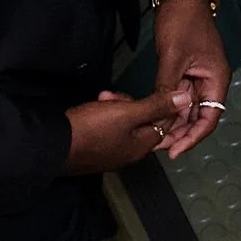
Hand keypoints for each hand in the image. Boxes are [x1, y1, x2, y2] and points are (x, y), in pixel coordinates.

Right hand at [65, 85, 186, 171]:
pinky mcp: (99, 150)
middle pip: (146, 122)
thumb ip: (157, 105)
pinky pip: (112, 129)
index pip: (167, 123)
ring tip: (103, 97)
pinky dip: (107, 114)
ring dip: (119, 106)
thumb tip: (186, 99)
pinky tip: (96, 105)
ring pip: (127, 123)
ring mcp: (114, 153)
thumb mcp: (127, 112)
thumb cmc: (94, 128)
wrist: (54, 146)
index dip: (164, 102)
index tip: (153, 87)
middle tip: (115, 95)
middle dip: (135, 103)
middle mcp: (131, 153)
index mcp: (143, 146)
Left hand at [150, 0, 230, 160]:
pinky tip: (153, 117)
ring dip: (171, 122)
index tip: (174, 151)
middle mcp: (210, 81)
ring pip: (186, 109)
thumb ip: (168, 88)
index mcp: (216, 79)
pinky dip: (166, 106)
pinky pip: (177, 96)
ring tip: (152, 138)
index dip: (192, 138)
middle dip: (179, 133)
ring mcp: (197, 76)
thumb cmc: (182, 22)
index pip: (209, 118)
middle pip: (197, 117)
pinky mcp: (185, 71)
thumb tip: (162, 118)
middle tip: (158, 148)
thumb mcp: (174, 56)